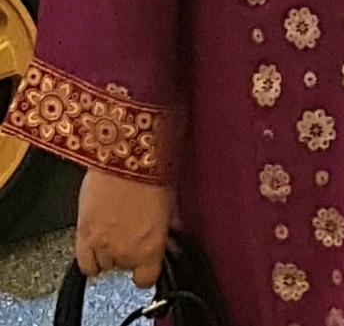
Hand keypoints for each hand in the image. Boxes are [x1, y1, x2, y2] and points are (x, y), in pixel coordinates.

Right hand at [75, 168, 174, 287]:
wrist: (124, 154)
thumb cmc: (151, 169)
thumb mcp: (170, 198)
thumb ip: (169, 222)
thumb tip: (171, 229)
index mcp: (150, 247)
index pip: (146, 278)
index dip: (147, 269)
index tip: (148, 261)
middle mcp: (125, 252)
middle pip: (124, 267)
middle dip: (129, 253)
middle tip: (134, 234)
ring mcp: (101, 244)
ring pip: (104, 265)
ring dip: (110, 253)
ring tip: (116, 232)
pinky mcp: (82, 233)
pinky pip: (84, 262)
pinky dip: (90, 258)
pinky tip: (96, 245)